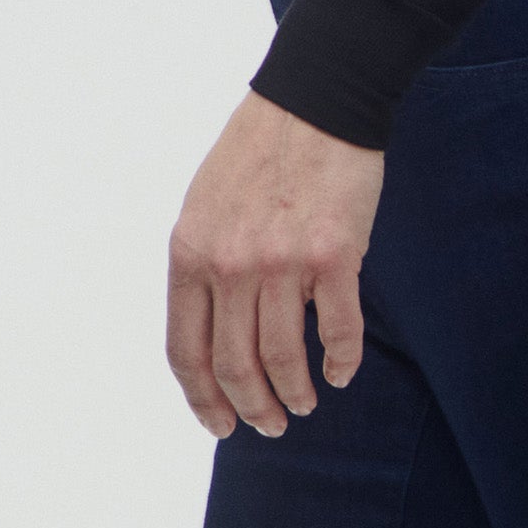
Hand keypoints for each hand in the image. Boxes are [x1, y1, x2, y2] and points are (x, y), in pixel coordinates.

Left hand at [166, 98, 383, 437]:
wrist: (316, 103)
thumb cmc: (260, 153)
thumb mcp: (204, 207)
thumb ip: (204, 267)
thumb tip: (215, 330)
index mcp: (191, 254)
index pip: (186, 351)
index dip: (202, 399)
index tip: (219, 423)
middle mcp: (231, 264)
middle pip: (235, 366)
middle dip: (251, 408)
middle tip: (270, 423)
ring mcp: (281, 262)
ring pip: (283, 358)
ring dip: (295, 394)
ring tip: (304, 404)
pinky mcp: (334, 256)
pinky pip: (338, 331)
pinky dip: (342, 362)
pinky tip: (342, 373)